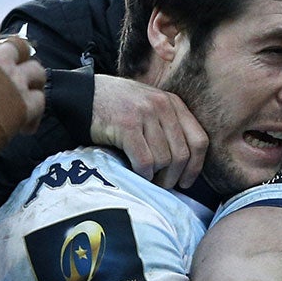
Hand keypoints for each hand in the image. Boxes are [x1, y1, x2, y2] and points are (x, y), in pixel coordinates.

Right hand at [0, 28, 45, 159]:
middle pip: (21, 47)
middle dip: (17, 57)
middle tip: (11, 72)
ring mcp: (14, 81)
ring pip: (37, 71)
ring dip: (32, 81)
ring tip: (24, 93)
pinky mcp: (24, 106)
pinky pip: (41, 103)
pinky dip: (35, 112)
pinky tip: (25, 123)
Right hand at [91, 75, 207, 189]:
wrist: (82, 94)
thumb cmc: (116, 107)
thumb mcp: (149, 108)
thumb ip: (167, 127)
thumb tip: (183, 166)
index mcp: (173, 103)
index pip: (199, 140)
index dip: (195, 167)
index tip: (186, 182)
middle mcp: (163, 106)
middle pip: (182, 154)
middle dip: (173, 177)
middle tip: (161, 185)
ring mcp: (145, 114)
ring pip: (164, 160)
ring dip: (156, 177)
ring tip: (146, 178)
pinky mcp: (127, 125)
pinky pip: (144, 160)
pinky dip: (142, 173)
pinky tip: (135, 173)